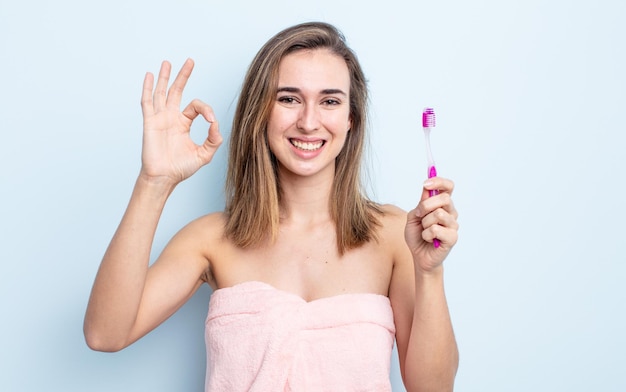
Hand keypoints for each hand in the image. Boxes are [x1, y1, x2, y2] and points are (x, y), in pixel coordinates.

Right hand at [140, 59, 221, 184]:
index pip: (196, 107)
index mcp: (183, 123)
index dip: (206, 109)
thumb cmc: (181, 168)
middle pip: (177, 91)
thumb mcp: (204, 154)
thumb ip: (213, 140)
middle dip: (183, 75)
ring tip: (168, 62)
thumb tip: (217, 125)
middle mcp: (171, 118)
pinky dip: (148, 88)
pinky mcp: (150, 122)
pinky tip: (150, 76)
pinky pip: (147, 102)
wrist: (164, 177)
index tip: (211, 120)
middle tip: (190, 61)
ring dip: (165, 77)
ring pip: (162, 92)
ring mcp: (160, 118)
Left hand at [404, 177, 458, 273]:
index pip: (448, 186)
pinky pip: (436, 229)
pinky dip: (426, 234)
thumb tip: (427, 189)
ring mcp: (453, 225)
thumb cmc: (417, 236)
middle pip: (444, 198)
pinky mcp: (453, 237)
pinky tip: (429, 239)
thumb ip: (420, 203)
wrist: (419, 256)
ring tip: (425, 231)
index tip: (425, 184)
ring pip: (438, 214)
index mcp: (442, 204)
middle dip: (426, 205)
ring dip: (424, 223)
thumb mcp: (413, 217)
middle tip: (418, 215)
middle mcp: (451, 212)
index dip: (439, 182)